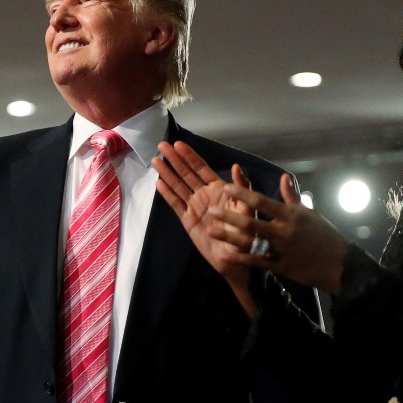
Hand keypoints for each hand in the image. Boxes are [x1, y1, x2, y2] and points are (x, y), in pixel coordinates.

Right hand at [152, 141, 257, 315]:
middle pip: (186, 173)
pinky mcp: (188, 220)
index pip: (201, 168)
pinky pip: (176, 204)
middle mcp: (205, 195)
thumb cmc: (246, 233)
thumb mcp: (247, 209)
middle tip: (161, 145)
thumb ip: (241, 188)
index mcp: (219, 189)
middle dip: (175, 159)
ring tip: (155, 160)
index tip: (178, 144)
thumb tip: (237, 167)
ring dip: (167, 173)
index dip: (190, 156)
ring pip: (178, 186)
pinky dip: (167, 193)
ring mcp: (195, 207)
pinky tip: (158, 182)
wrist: (237, 259)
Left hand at [209, 175, 349, 292]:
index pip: (262, 201)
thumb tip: (283, 177)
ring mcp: (282, 250)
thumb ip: (292, 197)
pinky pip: (257, 262)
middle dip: (229, 216)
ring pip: (250, 243)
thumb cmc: (326, 236)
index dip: (243, 193)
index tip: (226, 187)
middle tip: (211, 211)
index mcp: (291, 215)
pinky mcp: (281, 267)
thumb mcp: (310, 213)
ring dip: (229, 237)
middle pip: (251, 222)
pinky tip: (225, 254)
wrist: (341, 264)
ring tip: (211, 231)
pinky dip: (240, 258)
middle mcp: (284, 231)